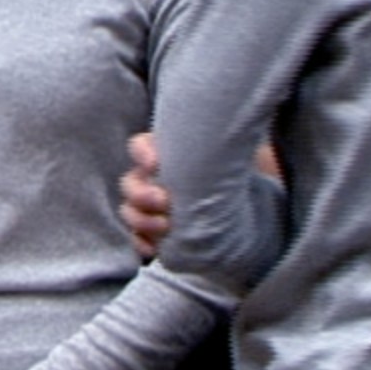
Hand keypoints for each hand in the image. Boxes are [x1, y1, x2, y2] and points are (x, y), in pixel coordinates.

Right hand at [120, 132, 283, 258]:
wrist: (242, 211)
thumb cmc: (229, 175)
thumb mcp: (225, 155)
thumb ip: (218, 142)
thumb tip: (232, 120)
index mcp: (162, 155)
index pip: (139, 148)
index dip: (142, 154)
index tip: (155, 164)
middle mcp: (149, 179)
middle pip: (129, 183)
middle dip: (142, 193)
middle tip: (165, 201)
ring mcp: (147, 207)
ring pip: (129, 211)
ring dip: (142, 220)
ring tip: (167, 226)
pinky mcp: (151, 232)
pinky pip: (135, 237)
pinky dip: (141, 243)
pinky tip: (153, 250)